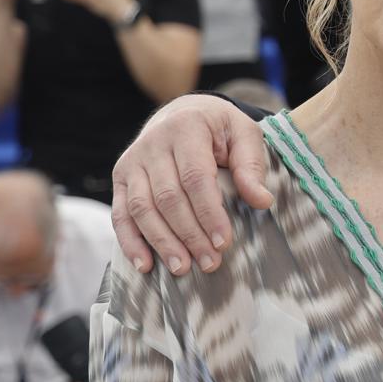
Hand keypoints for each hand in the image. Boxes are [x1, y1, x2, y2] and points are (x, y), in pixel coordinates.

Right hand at [109, 94, 271, 276]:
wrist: (183, 112)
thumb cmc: (219, 129)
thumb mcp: (244, 134)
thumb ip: (251, 165)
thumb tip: (262, 201)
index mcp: (186, 128)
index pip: (196, 178)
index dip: (209, 213)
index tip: (224, 242)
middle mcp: (152, 144)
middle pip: (168, 198)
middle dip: (190, 234)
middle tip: (210, 263)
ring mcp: (132, 161)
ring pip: (142, 209)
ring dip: (162, 243)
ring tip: (182, 268)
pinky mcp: (120, 178)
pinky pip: (121, 214)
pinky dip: (130, 241)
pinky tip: (144, 265)